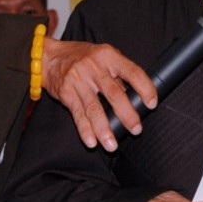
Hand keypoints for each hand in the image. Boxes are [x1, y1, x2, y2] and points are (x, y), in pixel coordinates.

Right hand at [41, 37, 157, 151]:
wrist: (50, 57)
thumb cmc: (83, 56)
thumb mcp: (105, 56)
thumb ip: (119, 74)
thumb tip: (136, 95)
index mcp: (110, 57)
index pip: (133, 72)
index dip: (145, 88)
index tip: (152, 103)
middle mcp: (95, 68)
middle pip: (115, 94)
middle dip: (127, 114)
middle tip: (136, 129)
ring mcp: (79, 81)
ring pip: (95, 108)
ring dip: (105, 129)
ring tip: (112, 145)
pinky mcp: (66, 93)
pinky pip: (78, 114)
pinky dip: (85, 130)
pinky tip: (92, 141)